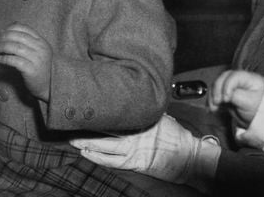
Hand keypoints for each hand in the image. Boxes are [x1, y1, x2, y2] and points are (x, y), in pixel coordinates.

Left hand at [0, 23, 51, 100]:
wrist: (48, 85)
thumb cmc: (39, 67)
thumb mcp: (37, 51)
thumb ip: (28, 42)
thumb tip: (9, 31)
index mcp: (42, 42)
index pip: (26, 29)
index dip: (12, 28)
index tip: (3, 31)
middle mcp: (41, 49)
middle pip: (20, 37)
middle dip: (6, 36)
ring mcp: (37, 60)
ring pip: (17, 48)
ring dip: (3, 46)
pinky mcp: (32, 70)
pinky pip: (16, 61)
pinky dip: (6, 59)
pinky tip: (0, 59)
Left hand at [70, 114, 219, 187]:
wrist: (189, 157)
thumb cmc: (178, 136)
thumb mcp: (163, 117)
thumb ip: (147, 110)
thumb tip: (136, 99)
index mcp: (143, 119)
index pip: (118, 112)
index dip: (102, 109)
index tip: (89, 102)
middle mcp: (136, 133)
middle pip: (106, 128)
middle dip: (88, 125)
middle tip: (73, 119)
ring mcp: (134, 149)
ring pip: (104, 145)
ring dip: (87, 142)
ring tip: (73, 138)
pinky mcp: (134, 164)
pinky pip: (110, 161)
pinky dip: (97, 157)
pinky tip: (86, 153)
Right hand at [209, 70, 263, 128]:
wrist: (262, 119)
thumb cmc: (261, 108)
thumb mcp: (250, 102)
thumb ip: (237, 95)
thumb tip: (224, 94)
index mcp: (249, 78)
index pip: (234, 76)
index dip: (227, 86)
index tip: (226, 99)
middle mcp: (239, 80)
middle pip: (223, 78)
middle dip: (217, 90)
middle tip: (217, 103)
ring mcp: (232, 86)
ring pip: (217, 85)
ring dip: (212, 96)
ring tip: (214, 108)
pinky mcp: (227, 94)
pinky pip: (215, 94)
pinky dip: (212, 101)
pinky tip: (213, 109)